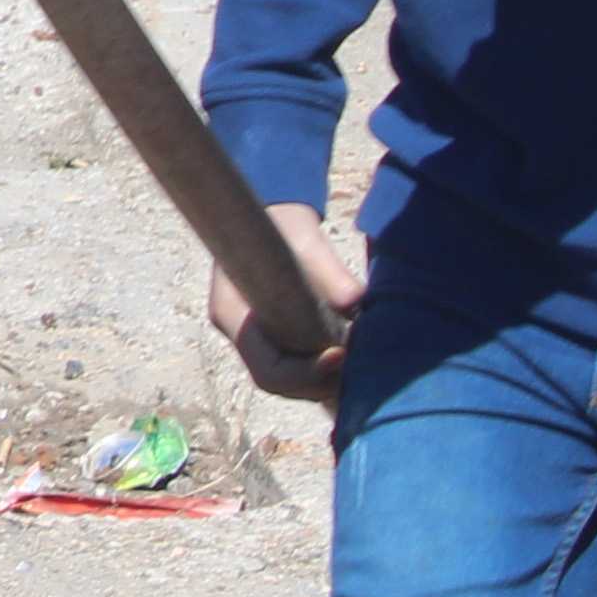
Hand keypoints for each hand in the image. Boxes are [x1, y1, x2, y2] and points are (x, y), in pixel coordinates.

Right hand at [210, 201, 362, 406]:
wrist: (276, 212)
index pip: (268, 371)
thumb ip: (330, 273)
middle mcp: (243, 336)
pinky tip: (356, 356)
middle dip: (324, 382)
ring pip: (295, 382)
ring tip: (362, 361)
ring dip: (331, 380)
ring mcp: (260, 340)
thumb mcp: (305, 240)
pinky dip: (331, 371)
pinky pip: (305, 370)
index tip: (342, 354)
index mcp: (233, 316)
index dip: (307, 375)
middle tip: (361, 363)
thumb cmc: (283, 223)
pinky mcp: (280, 339)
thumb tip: (354, 303)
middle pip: (284, 384)